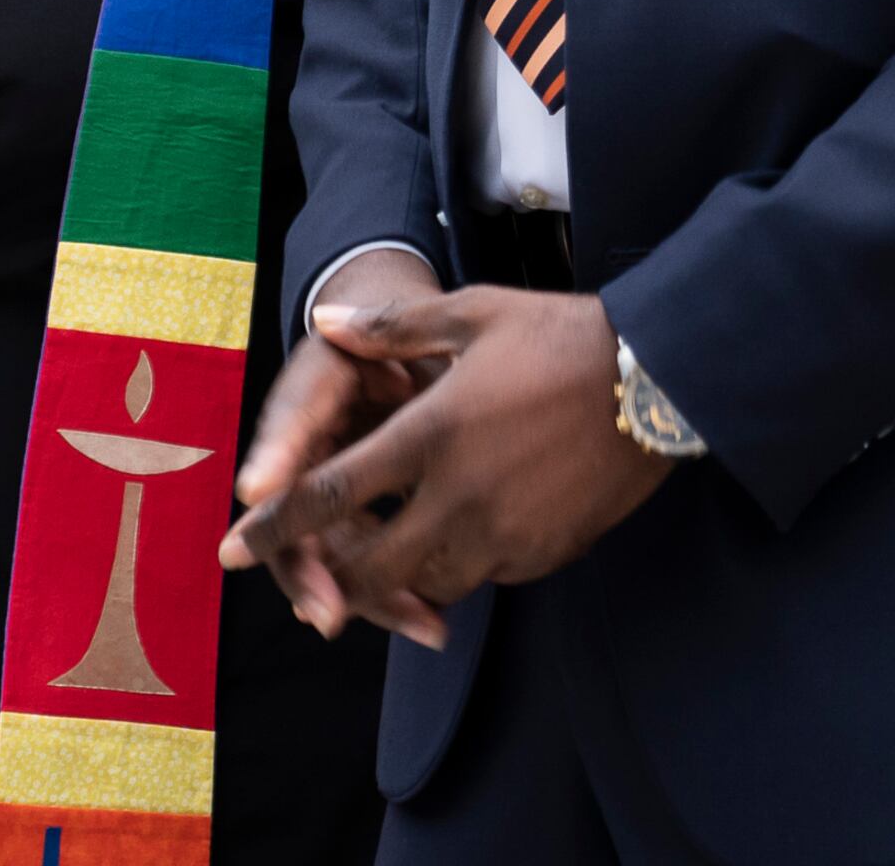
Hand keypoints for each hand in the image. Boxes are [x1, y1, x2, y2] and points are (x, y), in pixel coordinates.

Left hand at [220, 285, 673, 644]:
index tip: (233, 548)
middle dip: (332, 575)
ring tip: (382, 559)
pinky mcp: (544, 552)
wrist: (661, 378)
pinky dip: (458, 567)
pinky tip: (459, 540)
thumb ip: (396, 326)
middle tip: (312, 574)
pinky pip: (483, 577)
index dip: (275, 525)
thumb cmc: (563, 337)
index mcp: (433, 432)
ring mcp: (505, 530)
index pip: (333, 493)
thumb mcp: (476, 315)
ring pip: (426, 580)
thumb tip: (329, 321)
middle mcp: (461, 494)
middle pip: (371, 563)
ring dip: (396, 576)